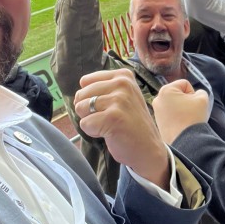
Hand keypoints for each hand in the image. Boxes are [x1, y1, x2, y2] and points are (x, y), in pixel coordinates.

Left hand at [75, 69, 169, 188]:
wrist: (148, 148)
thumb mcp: (123, 96)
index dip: (90, 98)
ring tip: (109, 125)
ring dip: (91, 121)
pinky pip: (85, 123)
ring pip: (81, 108)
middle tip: (109, 118)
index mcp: (123, 75)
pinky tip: (110, 133)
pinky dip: (93, 132)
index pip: (85, 81)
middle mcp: (122, 83)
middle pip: (81, 94)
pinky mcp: (113, 117)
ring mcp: (119, 100)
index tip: (108, 107)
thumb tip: (76, 95)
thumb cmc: (131, 123)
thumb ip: (103, 89)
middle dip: (88, 110)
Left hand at [152, 80, 210, 144]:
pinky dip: (176, 117)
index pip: (185, 84)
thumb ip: (200, 91)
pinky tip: (180, 124)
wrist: (186, 141)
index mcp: (166, 90)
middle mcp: (157, 99)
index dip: (193, 93)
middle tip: (190, 111)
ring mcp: (156, 111)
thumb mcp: (202, 99)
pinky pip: (170, 114)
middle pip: (178, 93)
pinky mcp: (157, 122)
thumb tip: (194, 96)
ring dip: (181, 108)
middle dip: (185, 100)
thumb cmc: (193, 117)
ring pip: (174, 104)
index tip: (193, 104)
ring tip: (185, 118)